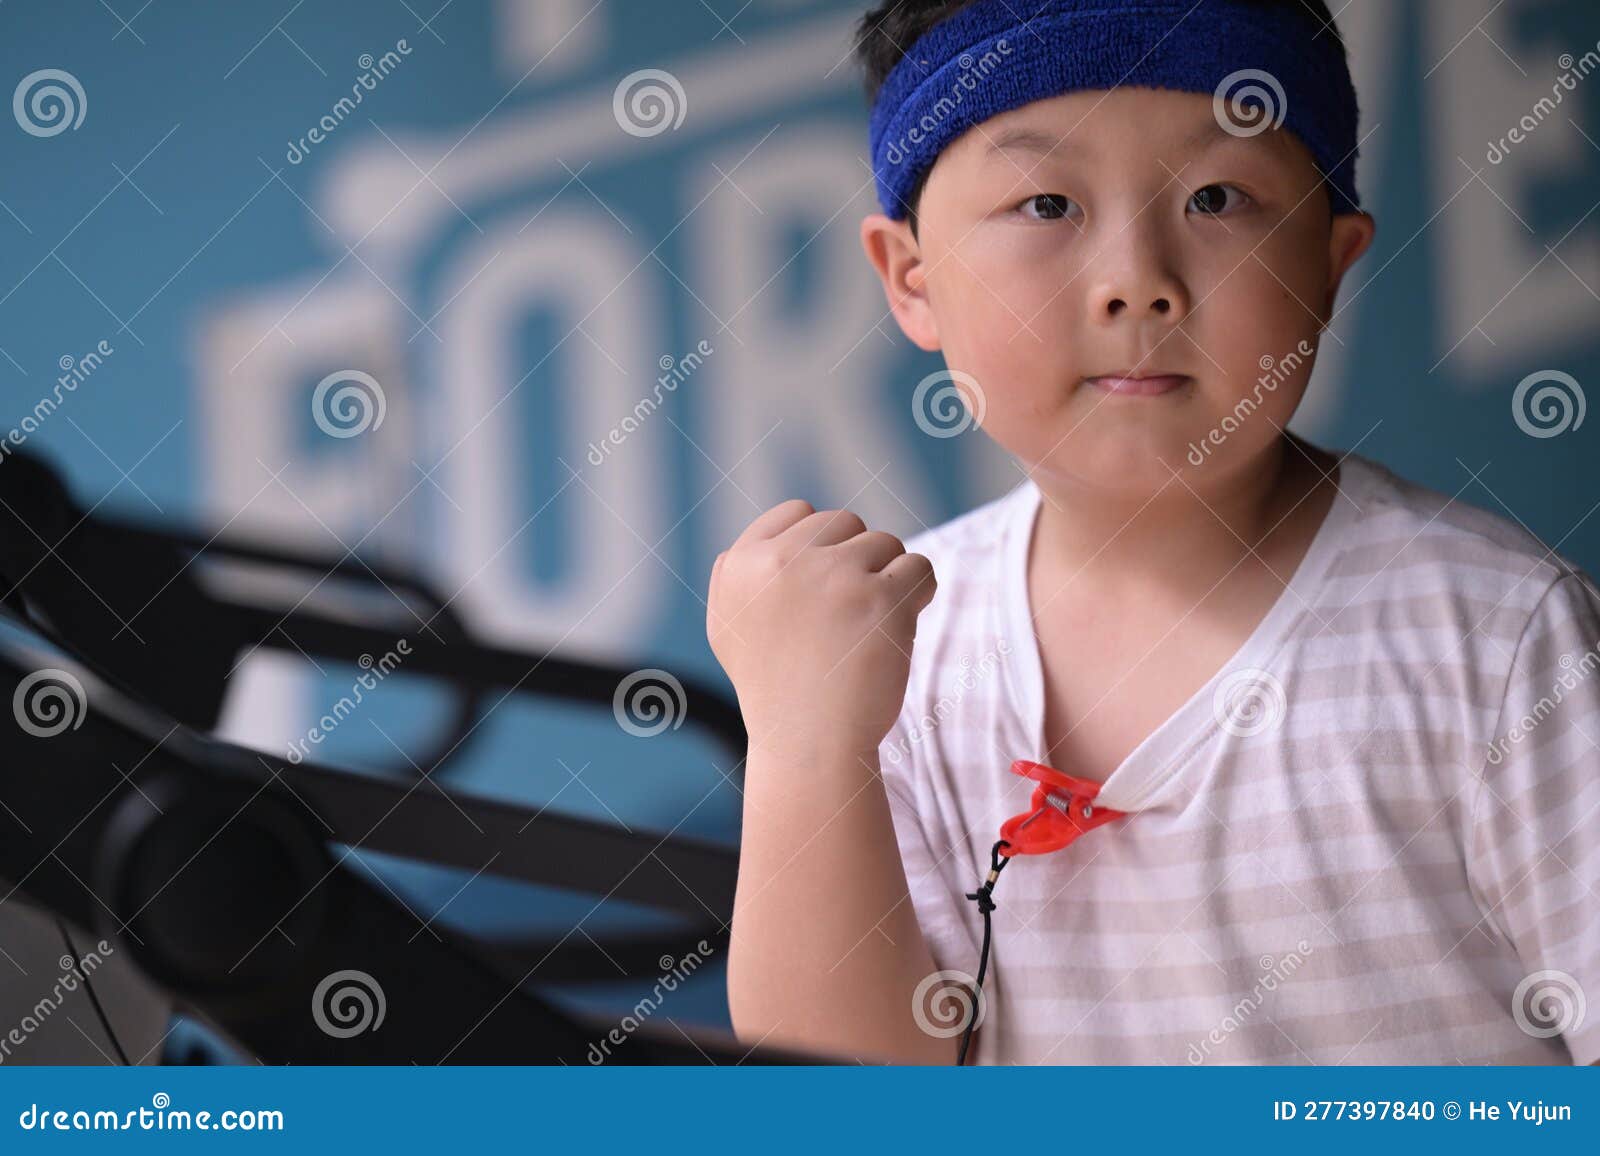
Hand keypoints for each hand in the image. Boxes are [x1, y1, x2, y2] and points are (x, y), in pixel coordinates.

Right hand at [707, 500, 936, 759]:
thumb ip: (746, 570)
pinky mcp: (879, 599)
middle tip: (848, 616)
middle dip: (856, 561)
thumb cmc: (777, 690)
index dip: (821, 545)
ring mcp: (832, 576)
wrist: (809, 746)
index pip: (798, 511)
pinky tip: (900, 626)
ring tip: (869, 630)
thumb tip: (794, 518)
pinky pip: (919, 567)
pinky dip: (919, 593)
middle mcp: (781, 562)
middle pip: (845, 523)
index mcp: (740, 564)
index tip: (825, 589)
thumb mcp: (732, 625)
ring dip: (888, 580)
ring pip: (885, 543)